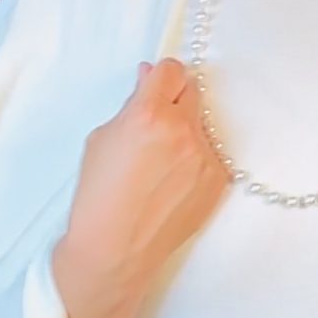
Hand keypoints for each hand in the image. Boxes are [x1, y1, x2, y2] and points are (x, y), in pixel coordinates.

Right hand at [58, 57, 229, 303]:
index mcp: (150, 114)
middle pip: (191, 92)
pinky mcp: (218, 180)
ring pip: (201, 126)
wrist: (116, 247)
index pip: (171, 70)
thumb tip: (149, 78)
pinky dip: (195, 160)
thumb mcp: (102, 138)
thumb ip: (132, 103)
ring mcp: (206, 157)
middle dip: (174, 100)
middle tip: (156, 123)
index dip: (161, 76)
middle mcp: (183, 131)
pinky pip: (209, 155)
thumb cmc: (99, 194)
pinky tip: (171, 182)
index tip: (156, 84)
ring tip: (159, 164)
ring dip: (184, 133)